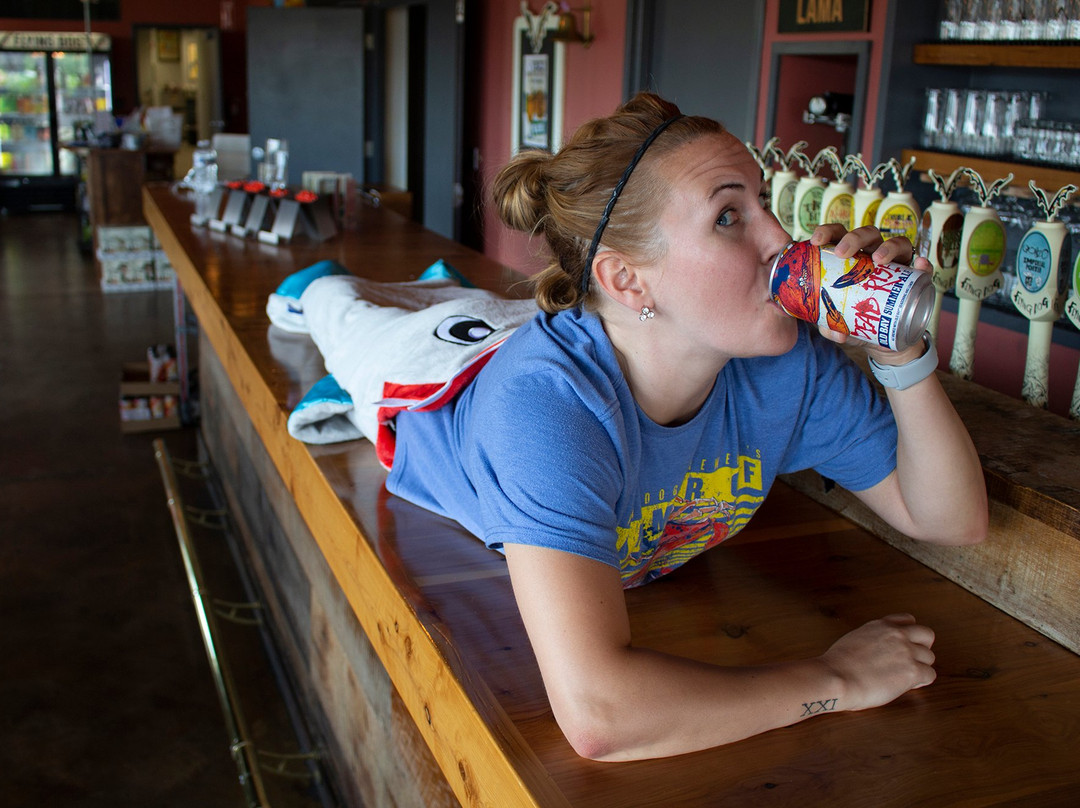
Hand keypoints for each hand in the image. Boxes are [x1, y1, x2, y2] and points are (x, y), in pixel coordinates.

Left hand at [809, 224, 931, 364]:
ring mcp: (897, 265)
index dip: (828, 232)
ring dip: (888, 247)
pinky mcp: (916, 279)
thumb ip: (832, 327)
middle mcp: (874, 255)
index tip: (816, 241)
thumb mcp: (840, 324)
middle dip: (854, 238)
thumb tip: (832, 331)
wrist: (882, 341)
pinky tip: (920, 265)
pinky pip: (924, 268)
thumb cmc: (856, 321)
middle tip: (842, 253)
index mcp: (851, 258)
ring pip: (897, 243)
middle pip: (867, 234)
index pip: (839, 235)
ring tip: (878, 260)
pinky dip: (924, 265)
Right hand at [820, 613, 936, 712]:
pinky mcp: (912, 671)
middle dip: (922, 647)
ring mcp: (906, 652)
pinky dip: (922, 681)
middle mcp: (896, 634)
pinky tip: (909, 685)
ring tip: (906, 677)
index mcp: (880, 625)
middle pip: (927, 635)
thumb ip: (871, 639)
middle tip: (912, 660)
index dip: (909, 633)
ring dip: (920, 666)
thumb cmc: (837, 665)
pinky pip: (930, 675)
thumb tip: (877, 651)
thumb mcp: (853, 639)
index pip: (908, 620)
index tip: (905, 644)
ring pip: (929, 657)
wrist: (836, 677)